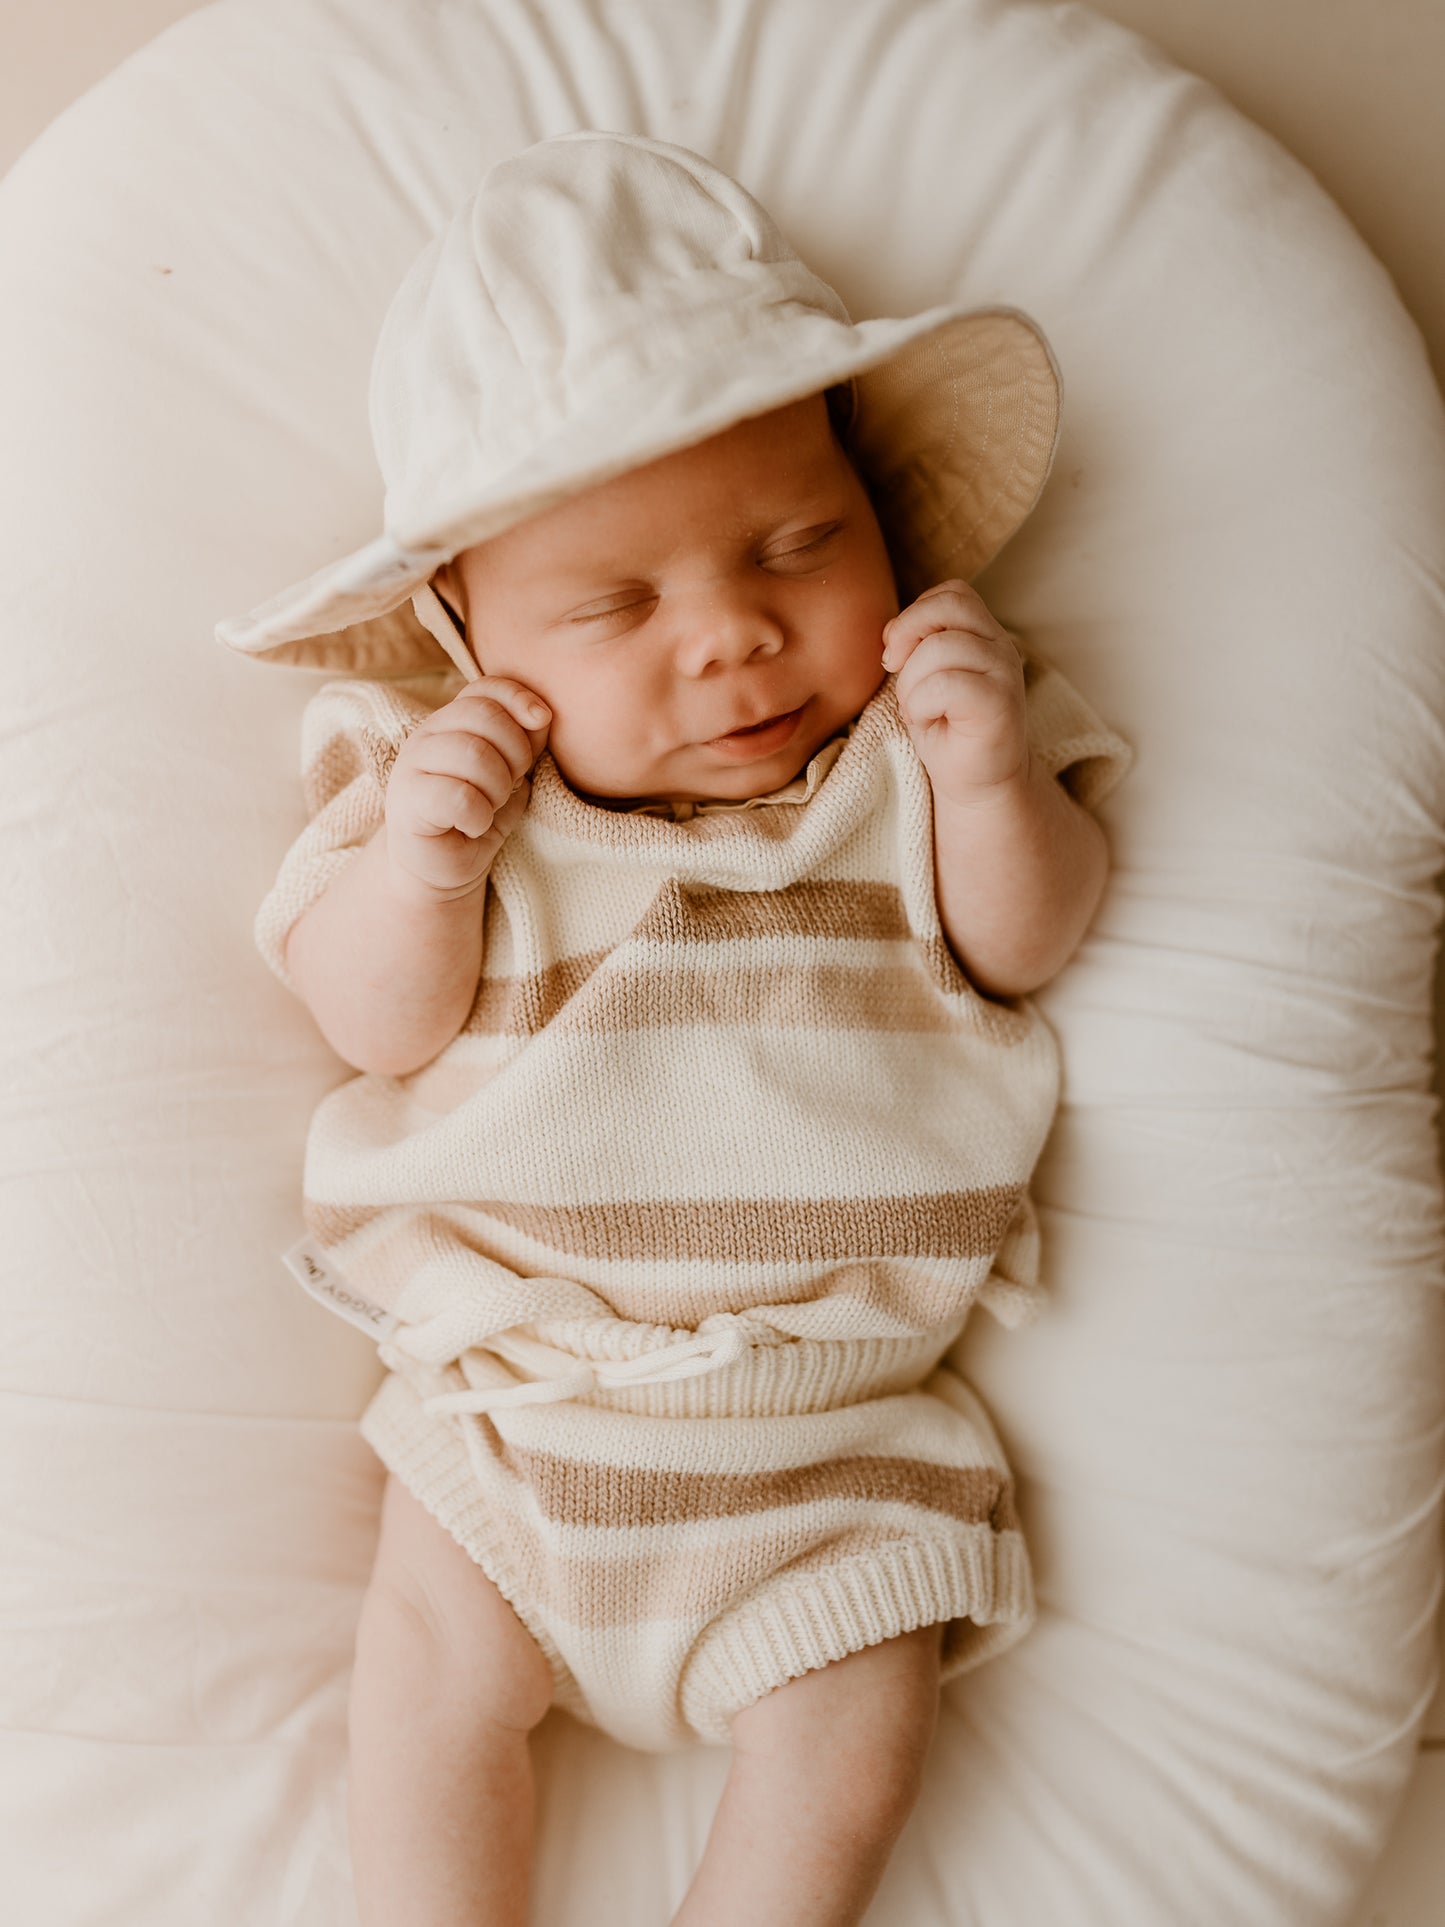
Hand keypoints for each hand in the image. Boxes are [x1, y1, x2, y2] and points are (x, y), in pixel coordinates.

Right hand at [383, 677, 550, 900]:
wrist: (441, 869)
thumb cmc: (476, 817)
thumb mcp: (510, 774)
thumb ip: (524, 741)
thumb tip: (541, 716)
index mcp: (451, 721)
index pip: (485, 688)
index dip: (518, 698)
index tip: (541, 721)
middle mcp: (426, 735)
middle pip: (485, 717)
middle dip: (515, 755)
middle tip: (508, 786)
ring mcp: (411, 766)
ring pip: (475, 756)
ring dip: (497, 790)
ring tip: (487, 808)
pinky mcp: (408, 801)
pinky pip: (460, 797)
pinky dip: (479, 817)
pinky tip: (471, 826)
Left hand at [881, 580, 1027, 806]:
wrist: (977, 784)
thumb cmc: (945, 730)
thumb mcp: (922, 678)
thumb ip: (915, 645)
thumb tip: (890, 632)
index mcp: (984, 635)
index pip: (953, 593)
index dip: (916, 613)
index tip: (897, 653)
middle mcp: (1000, 647)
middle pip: (948, 608)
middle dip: (908, 634)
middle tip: (895, 671)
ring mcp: (1005, 674)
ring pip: (940, 648)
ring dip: (910, 682)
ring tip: (915, 708)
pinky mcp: (999, 704)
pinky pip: (945, 684)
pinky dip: (920, 704)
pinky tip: (926, 721)